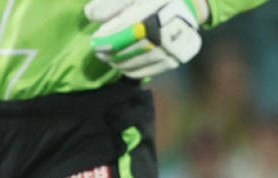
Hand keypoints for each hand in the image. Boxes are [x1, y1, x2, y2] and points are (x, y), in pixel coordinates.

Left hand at [86, 0, 209, 78]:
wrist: (187, 4)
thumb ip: (110, 3)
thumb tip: (90, 15)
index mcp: (156, 4)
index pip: (129, 24)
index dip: (110, 36)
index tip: (96, 41)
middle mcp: (170, 25)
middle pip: (136, 43)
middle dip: (115, 51)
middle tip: (100, 54)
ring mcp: (176, 44)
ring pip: (144, 58)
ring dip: (124, 62)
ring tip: (110, 60)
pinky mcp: (179, 57)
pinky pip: (155, 68)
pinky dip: (137, 70)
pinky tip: (124, 68)